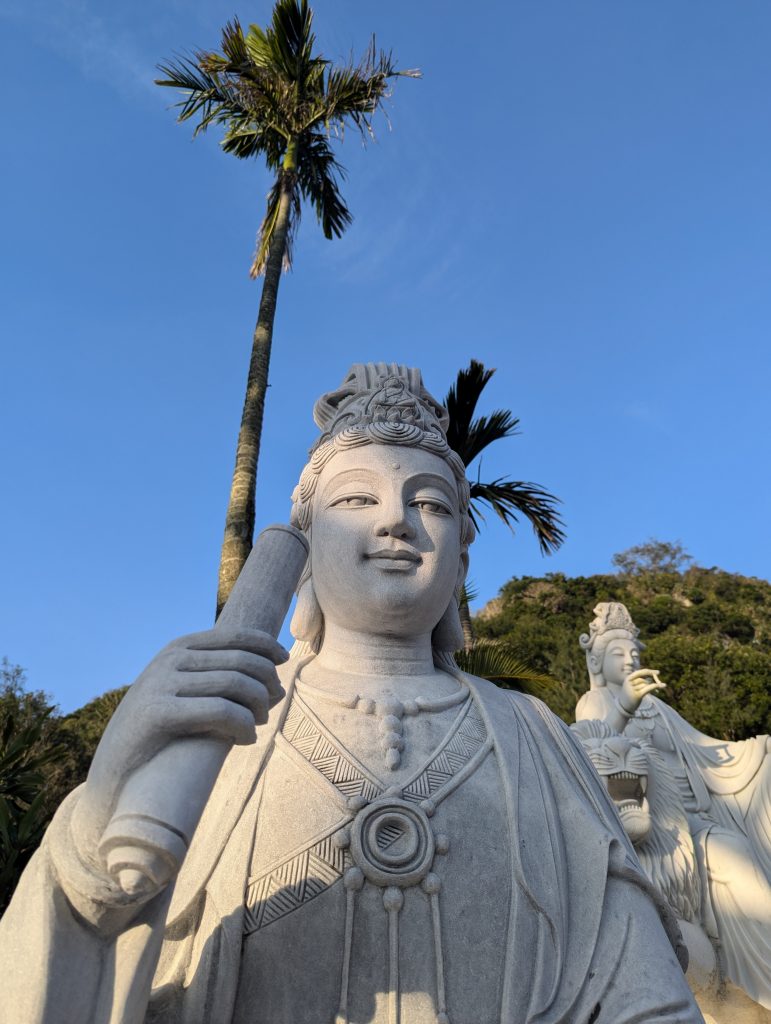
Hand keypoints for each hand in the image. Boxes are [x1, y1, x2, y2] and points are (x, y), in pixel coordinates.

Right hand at [71, 627, 288, 867]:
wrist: (114, 772)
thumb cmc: (162, 735)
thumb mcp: (190, 697)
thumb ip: (224, 685)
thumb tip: (278, 687)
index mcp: (179, 647)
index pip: (236, 635)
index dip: (267, 646)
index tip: (284, 661)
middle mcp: (171, 659)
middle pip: (242, 661)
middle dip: (267, 683)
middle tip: (269, 709)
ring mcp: (162, 683)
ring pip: (236, 684)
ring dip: (258, 707)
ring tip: (256, 726)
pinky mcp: (159, 713)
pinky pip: (221, 710)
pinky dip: (243, 725)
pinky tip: (246, 739)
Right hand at [618, 668, 665, 715]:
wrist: (623, 706)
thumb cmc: (630, 694)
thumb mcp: (633, 685)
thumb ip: (640, 680)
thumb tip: (653, 676)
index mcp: (628, 678)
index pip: (640, 672)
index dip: (649, 671)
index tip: (658, 672)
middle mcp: (629, 683)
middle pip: (644, 679)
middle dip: (652, 681)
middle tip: (660, 683)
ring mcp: (632, 689)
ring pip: (646, 684)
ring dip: (651, 687)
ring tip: (655, 691)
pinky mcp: (637, 695)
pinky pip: (648, 688)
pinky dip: (655, 686)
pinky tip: (661, 686)